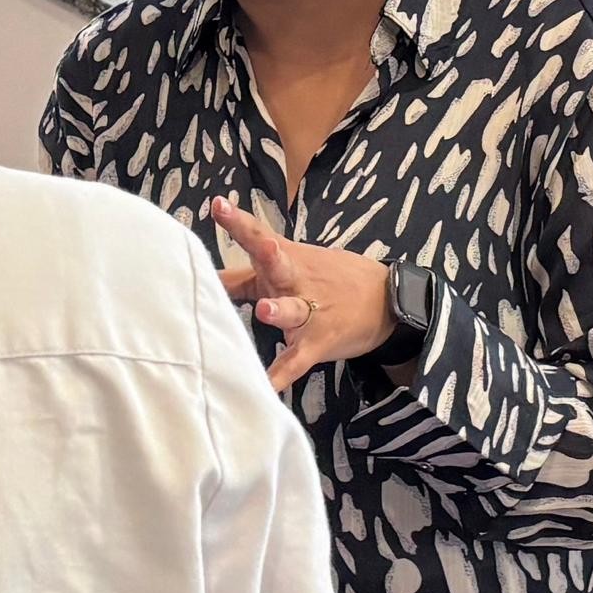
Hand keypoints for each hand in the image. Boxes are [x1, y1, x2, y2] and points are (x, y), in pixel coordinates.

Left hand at [210, 199, 395, 394]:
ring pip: (292, 310)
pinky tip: (266, 387)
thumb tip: (206, 277)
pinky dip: (281, 375)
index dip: (239, 221)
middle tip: (262, 247)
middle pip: (278, 265)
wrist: (386, 300)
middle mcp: (296, 281)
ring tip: (266, 311)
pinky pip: (296, 360)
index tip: (219, 205)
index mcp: (287, 259)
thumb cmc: (327, 279)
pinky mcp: (318, 342)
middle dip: (269, 256)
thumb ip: (244, 277)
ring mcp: (309, 312)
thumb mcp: (291, 267)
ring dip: (279, 310)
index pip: (259, 235)